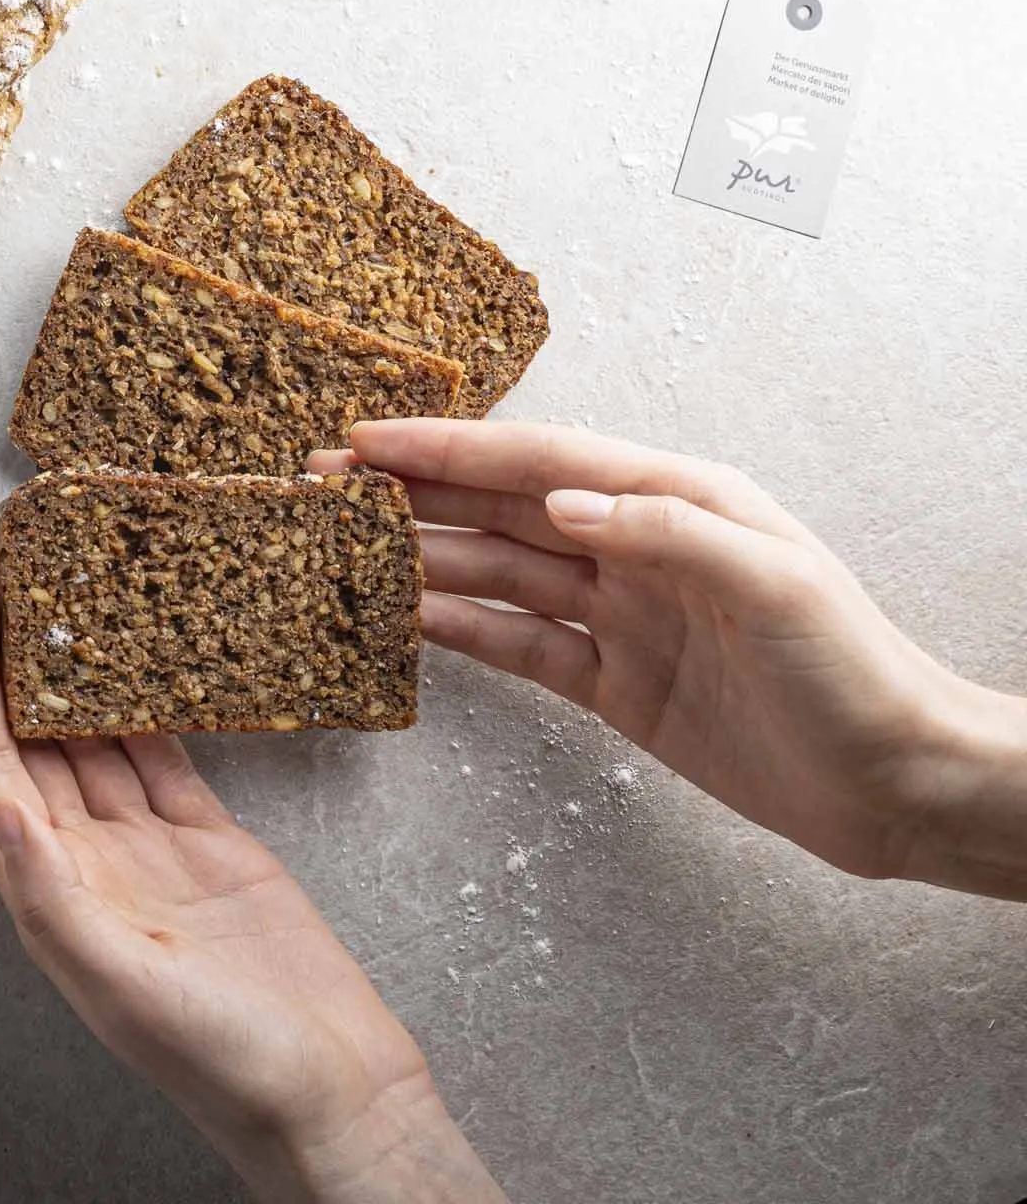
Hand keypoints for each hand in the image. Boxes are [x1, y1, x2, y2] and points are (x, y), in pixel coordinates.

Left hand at [0, 545, 505, 1203]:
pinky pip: (164, 752)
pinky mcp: (209, 842)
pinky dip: (151, 699)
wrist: (333, 1096)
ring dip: (77, 662)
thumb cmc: (227, 1062)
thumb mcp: (124, 980)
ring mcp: (147, 850)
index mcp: (46, 894)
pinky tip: (144, 649)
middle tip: (8, 558)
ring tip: (68, 582)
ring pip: (97, 733)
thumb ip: (52, 894)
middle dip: (13, 647)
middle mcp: (82, 864)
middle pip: (31, 733)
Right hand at [314, 419, 1026, 899]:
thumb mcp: (774, 585)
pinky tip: (404, 614)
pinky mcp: (615, 684)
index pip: (542, 464)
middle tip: (327, 482)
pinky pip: (519, 645)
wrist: (898, 786)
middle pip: (504, 509)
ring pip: (498, 572)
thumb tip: (562, 504)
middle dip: (413, 490)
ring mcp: (622, 617)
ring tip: (342, 543)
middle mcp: (638, 548)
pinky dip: (459, 628)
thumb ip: (665, 533)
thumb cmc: (854, 674)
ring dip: (422, 554)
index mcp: (678, 502)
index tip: (370, 440)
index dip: (452, 449)